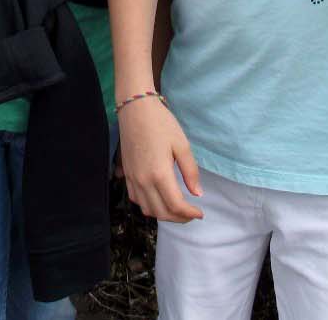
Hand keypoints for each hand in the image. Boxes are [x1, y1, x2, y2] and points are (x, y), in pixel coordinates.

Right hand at [118, 97, 202, 222]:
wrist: (135, 109)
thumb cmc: (161, 124)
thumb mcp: (182, 145)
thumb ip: (190, 171)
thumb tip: (197, 194)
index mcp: (159, 174)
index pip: (175, 205)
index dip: (189, 214)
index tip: (200, 213)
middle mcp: (143, 181)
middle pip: (161, 212)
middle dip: (178, 218)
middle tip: (191, 214)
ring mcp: (132, 179)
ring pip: (147, 209)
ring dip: (163, 214)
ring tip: (177, 208)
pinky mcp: (126, 175)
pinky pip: (137, 199)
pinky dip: (149, 205)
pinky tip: (159, 198)